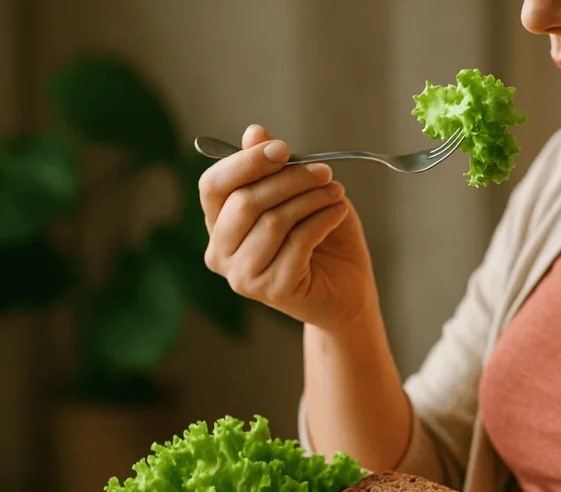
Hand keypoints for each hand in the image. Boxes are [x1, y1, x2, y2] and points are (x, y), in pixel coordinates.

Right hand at [198, 124, 377, 330]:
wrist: (347, 291)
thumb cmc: (320, 240)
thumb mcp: (297, 195)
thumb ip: (272, 168)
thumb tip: (254, 132)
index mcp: (218, 225)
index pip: (214, 185)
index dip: (246, 162)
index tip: (284, 148)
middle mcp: (220, 253)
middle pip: (245, 201)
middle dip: (289, 179)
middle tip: (324, 171)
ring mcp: (243, 277)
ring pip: (273, 221)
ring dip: (311, 199)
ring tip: (336, 192)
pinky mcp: (273, 290)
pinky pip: (298, 242)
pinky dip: (322, 220)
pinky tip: (339, 212)